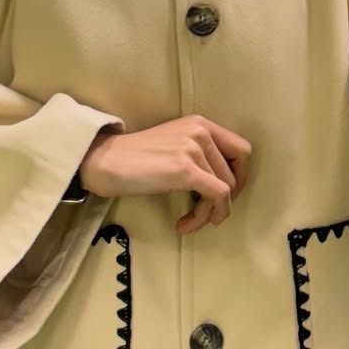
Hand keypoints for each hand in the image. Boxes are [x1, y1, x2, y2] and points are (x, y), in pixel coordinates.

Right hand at [80, 116, 251, 235]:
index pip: (242, 149)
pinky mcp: (185, 168)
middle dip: (228, 200)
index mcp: (201, 123)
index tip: (225, 196)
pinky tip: (185, 225)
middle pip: (236, 172)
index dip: (240, 176)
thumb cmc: (136, 160)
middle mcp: (201, 131)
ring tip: (189, 223)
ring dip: (208, 214)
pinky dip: (206, 216)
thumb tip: (224, 187)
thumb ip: (200, 155)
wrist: (106, 162)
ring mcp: (194, 148)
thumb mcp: (175, 145)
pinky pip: (217, 197)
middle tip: (211, 213)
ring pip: (225, 189)